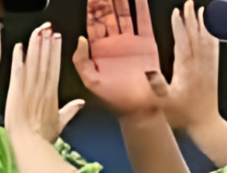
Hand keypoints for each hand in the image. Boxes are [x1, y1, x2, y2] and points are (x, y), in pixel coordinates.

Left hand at [6, 24, 83, 142]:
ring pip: (33, 63)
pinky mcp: (16, 92)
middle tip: (48, 28)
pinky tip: (19, 47)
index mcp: (52, 95)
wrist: (29, 144)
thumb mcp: (60, 123)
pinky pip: (17, 71)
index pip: (54, 68)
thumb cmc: (44, 137)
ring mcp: (28, 89)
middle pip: (45, 61)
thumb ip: (70, 111)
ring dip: (35, 46)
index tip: (57, 39)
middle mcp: (41, 89)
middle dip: (46, 44)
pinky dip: (18, 58)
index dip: (55, 52)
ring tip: (37, 32)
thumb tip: (80, 103)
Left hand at [73, 0, 160, 116]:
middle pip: (108, 15)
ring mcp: (131, 42)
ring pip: (124, 15)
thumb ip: (81, 61)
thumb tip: (80, 39)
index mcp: (100, 52)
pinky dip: (142, 8)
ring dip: (121, 0)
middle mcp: (115, 44)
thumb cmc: (115, 99)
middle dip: (105, 1)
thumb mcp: (91, 82)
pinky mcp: (147, 44)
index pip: (93, 25)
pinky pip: (144, 22)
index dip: (91, 10)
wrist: (139, 108)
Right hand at [148, 1, 220, 131]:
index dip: (180, 26)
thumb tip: (148, 71)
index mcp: (185, 70)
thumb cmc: (182, 115)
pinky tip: (211, 29)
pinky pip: (214, 49)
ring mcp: (207, 67)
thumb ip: (157, 87)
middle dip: (192, 18)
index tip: (177, 12)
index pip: (182, 42)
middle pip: (195, 36)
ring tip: (201, 9)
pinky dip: (212, 36)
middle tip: (189, 3)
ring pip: (206, 40)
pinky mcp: (213, 71)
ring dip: (203, 23)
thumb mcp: (164, 104)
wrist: (205, 124)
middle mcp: (199, 65)